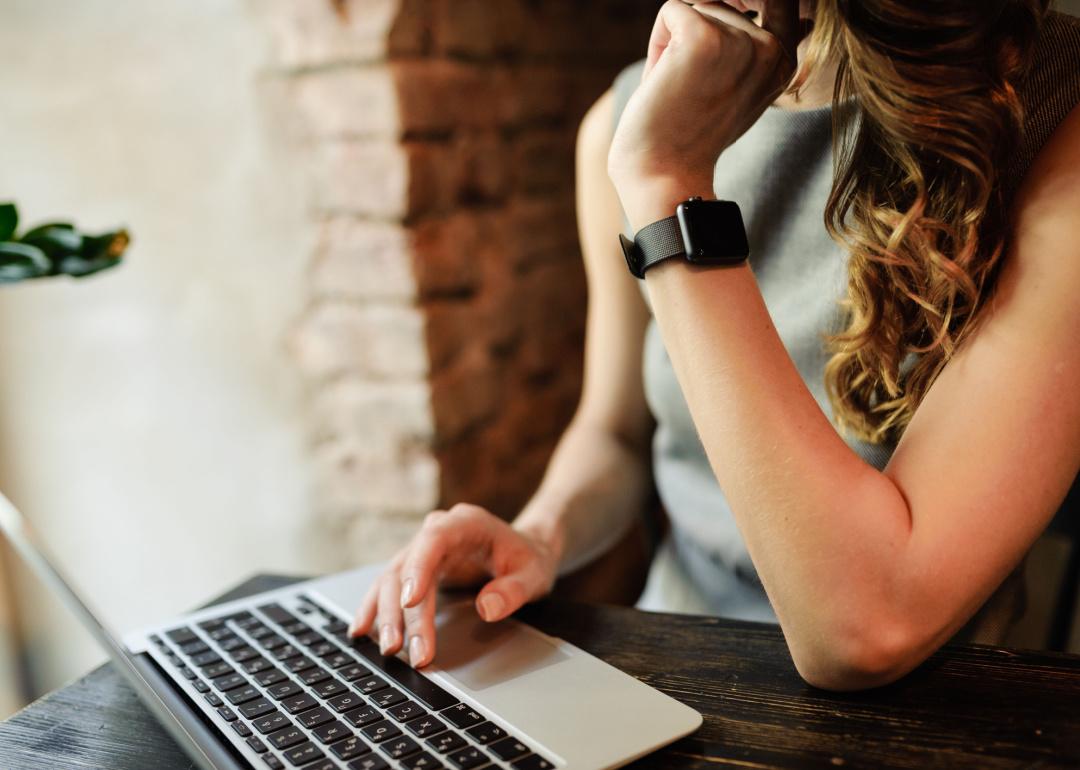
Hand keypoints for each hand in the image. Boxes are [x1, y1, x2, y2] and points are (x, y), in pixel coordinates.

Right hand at [348, 503, 559, 667]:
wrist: (524, 549)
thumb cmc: (527, 559)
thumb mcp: (533, 574)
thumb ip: (514, 590)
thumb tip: (488, 608)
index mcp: (466, 523)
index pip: (434, 538)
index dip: (419, 568)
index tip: (412, 601)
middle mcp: (438, 531)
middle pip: (407, 566)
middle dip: (404, 611)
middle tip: (409, 650)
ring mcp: (422, 549)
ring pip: (391, 579)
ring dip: (386, 614)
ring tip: (387, 648)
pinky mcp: (415, 568)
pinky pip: (388, 586)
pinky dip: (375, 608)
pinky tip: (361, 630)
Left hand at [608, 0, 800, 228]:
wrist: (665, 172)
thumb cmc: (691, 132)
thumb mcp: (738, 86)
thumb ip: (756, 49)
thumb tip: (802, 18)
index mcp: (784, 61)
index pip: (777, 2)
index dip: (742, 10)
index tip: (713, 59)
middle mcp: (770, 49)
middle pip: (721, 6)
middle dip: (695, 40)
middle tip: (692, 91)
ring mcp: (739, 42)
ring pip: (697, 8)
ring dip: (675, 46)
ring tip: (680, 90)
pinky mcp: (702, 38)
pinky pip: (672, 11)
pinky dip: (657, 44)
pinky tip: (665, 82)